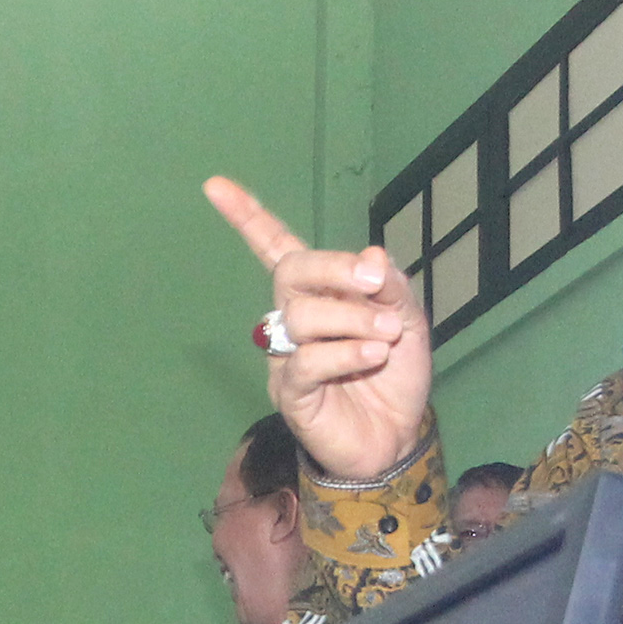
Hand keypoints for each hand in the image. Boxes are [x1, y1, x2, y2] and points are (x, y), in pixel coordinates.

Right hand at [205, 175, 429, 485]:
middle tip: (374, 283)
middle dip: (334, 269)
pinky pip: (305, 361)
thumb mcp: (407, 320)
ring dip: (352, 319)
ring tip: (385, 338)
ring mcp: (287, 356)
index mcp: (319, 294)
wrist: (398, 438)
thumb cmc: (395, 375)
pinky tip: (372, 356)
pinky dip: (344, 352)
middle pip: (290, 272)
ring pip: (301, 316)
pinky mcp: (290, 392)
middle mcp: (294, 318)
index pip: (276, 247)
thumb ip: (390, 286)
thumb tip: (371, 254)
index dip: (248, 217)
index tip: (215, 185)